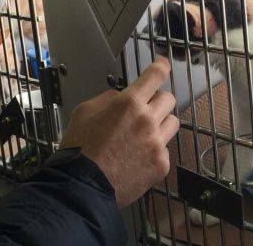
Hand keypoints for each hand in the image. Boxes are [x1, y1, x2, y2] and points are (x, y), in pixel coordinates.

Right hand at [59, 58, 178, 207]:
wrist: (82, 186)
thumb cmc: (79, 148)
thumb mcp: (84, 111)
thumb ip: (108, 99)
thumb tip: (120, 97)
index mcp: (128, 103)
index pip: (155, 76)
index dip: (161, 68)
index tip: (163, 66)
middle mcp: (148, 120)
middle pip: (169, 99)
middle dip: (157, 101)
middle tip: (145, 109)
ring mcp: (157, 143)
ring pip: (172, 123)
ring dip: (160, 124)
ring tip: (143, 134)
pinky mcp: (161, 164)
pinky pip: (165, 149)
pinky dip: (154, 151)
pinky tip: (138, 158)